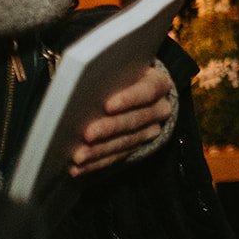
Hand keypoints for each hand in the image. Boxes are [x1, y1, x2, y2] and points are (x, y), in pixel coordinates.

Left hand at [70, 61, 173, 175]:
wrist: (136, 90)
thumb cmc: (121, 76)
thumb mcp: (120, 70)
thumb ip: (108, 76)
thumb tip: (82, 86)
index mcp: (158, 83)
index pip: (147, 90)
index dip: (129, 99)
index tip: (107, 106)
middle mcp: (159, 108)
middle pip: (136, 119)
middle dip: (110, 128)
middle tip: (87, 135)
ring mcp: (151, 129)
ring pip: (127, 141)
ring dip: (100, 150)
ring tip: (78, 156)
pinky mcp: (139, 145)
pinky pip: (119, 156)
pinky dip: (97, 162)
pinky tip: (79, 167)